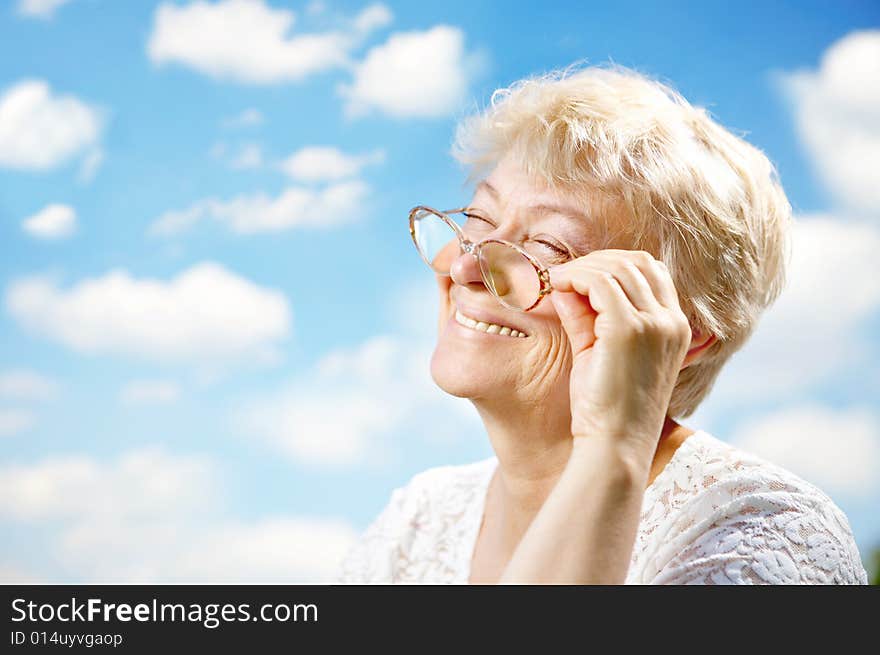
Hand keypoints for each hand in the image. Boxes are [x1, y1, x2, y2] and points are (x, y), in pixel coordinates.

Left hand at [547, 250, 692, 455]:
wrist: (613, 447)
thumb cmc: (605, 408)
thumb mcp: (598, 353)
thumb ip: (585, 316)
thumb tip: (565, 285)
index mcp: (675, 327)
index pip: (650, 271)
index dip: (612, 265)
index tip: (579, 278)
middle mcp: (671, 322)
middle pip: (635, 262)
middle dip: (594, 262)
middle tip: (563, 276)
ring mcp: (654, 324)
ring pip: (615, 268)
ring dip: (581, 269)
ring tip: (556, 283)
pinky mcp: (628, 330)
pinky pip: (598, 283)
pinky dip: (574, 279)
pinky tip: (557, 289)